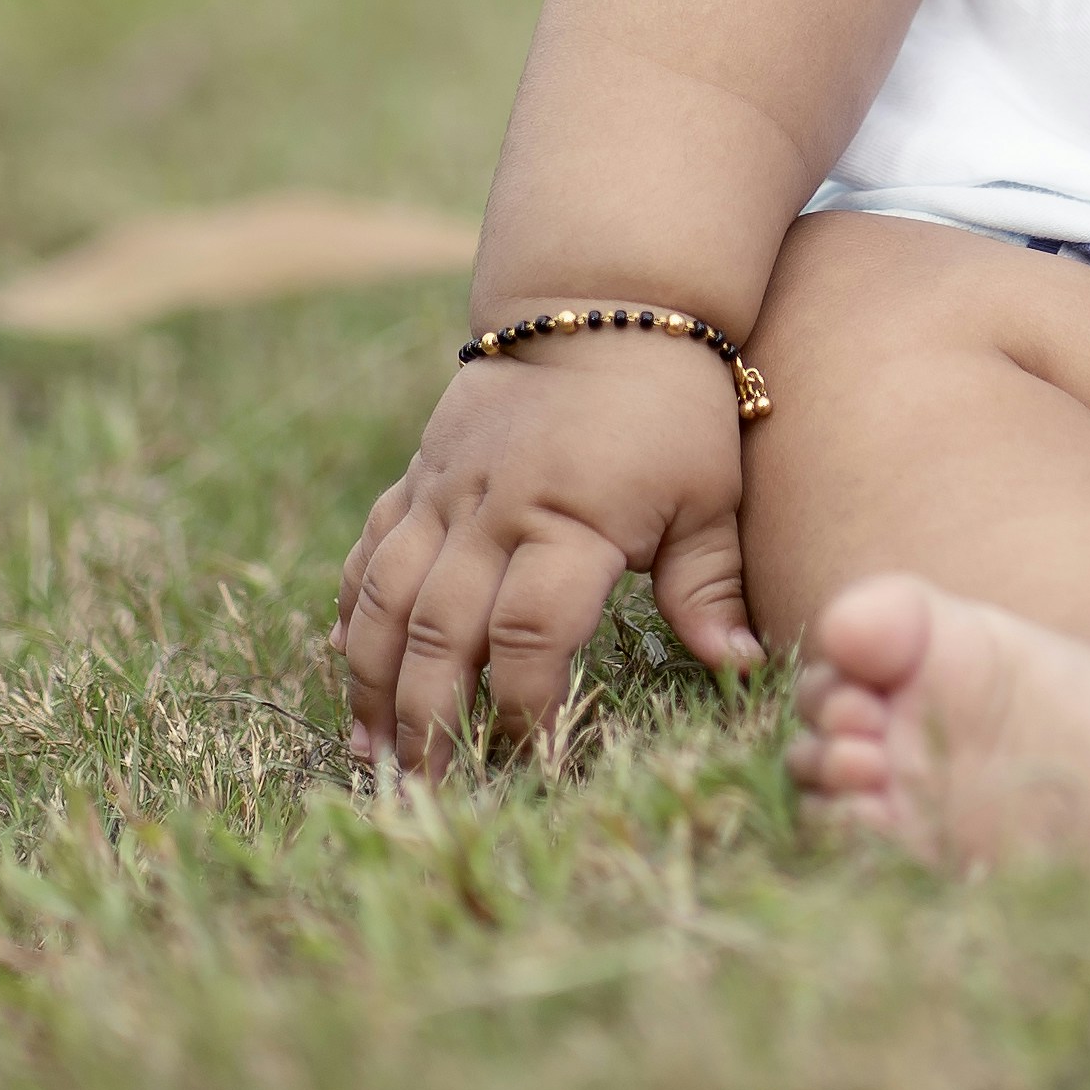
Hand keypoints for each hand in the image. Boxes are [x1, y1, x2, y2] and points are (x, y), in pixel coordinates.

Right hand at [333, 334, 763, 772]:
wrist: (604, 298)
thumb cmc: (673, 405)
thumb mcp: (709, 493)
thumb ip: (711, 585)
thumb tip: (739, 667)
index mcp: (570, 521)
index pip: (532, 634)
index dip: (525, 708)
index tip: (535, 759)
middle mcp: (493, 511)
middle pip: (441, 632)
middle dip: (430, 721)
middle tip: (428, 791)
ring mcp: (445, 492)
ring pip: (385, 598)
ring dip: (372, 680)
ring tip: (372, 752)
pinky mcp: (419, 476)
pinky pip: (369, 551)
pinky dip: (353, 611)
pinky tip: (350, 665)